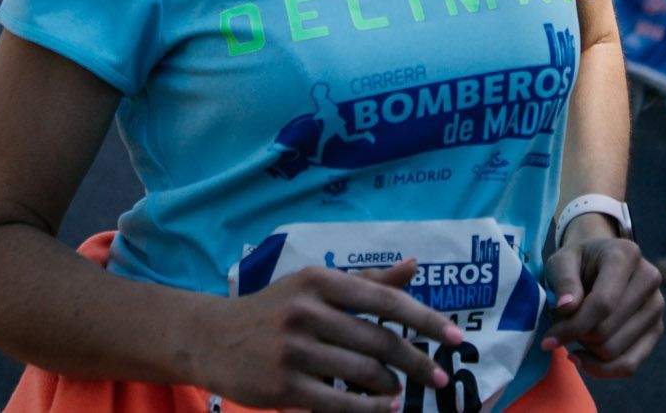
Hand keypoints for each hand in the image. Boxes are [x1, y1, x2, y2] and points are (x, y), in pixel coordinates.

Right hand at [191, 257, 460, 411]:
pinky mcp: (283, 387)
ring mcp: (293, 350)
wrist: (210, 337)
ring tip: (400, 391)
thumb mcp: (314, 287)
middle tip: (438, 377)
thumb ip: (366, 281)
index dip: (425, 319)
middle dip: (416, 362)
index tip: (455, 337)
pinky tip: (384, 408)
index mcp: (319, 281)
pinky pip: (339, 403)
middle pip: (379, 341)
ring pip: (363, 374)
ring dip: (391, 386)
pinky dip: (369, 409)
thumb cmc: (272, 310)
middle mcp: (306, 311)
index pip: (385, 299)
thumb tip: (414, 266)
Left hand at [541, 234, 664, 378]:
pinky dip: (601, 369)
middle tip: (561, 327)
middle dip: (576, 336)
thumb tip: (567, 307)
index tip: (547, 340)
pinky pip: (629, 365)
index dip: (573, 326)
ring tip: (576, 332)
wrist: (599, 262)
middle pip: (606, 331)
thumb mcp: (561, 260)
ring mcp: (657, 306)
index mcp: (626, 254)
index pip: (603, 303)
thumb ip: (563, 280)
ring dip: (587, 349)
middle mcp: (649, 278)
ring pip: (614, 351)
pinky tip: (583, 358)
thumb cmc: (577, 262)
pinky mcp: (656, 329)